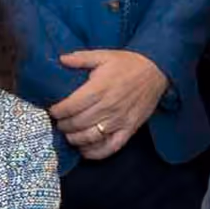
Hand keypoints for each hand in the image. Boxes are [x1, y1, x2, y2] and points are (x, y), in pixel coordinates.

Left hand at [52, 50, 168, 160]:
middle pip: (77, 123)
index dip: (57, 111)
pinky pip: (110, 148)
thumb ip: (81, 58)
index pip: (70, 106)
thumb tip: (61, 59)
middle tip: (59, 122)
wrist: (156, 71)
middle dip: (63, 125)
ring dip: (74, 139)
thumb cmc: (128, 63)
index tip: (53, 110)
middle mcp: (107, 107)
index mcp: (98, 89)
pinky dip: (94, 153)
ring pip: (89, 137)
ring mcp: (119, 121)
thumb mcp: (104, 55)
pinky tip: (85, 150)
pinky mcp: (129, 130)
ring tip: (69, 134)